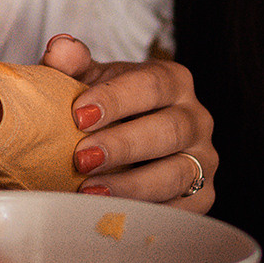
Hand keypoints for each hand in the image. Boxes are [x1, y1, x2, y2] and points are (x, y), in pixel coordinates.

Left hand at [41, 34, 215, 212]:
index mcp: (172, 81)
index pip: (151, 84)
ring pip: (177, 173)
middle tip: (81, 158)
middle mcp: (196, 118)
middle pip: (169, 130)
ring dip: (131, 185)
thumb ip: (70, 64)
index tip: (78, 116)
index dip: (115, 99)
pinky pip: (180, 210)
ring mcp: (203, 160)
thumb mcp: (85, 81)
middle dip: (123, 145)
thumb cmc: (101, 110)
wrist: (115, 146)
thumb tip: (61, 47)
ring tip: (89, 192)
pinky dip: (144, 214)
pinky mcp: (200, 197)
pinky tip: (111, 215)